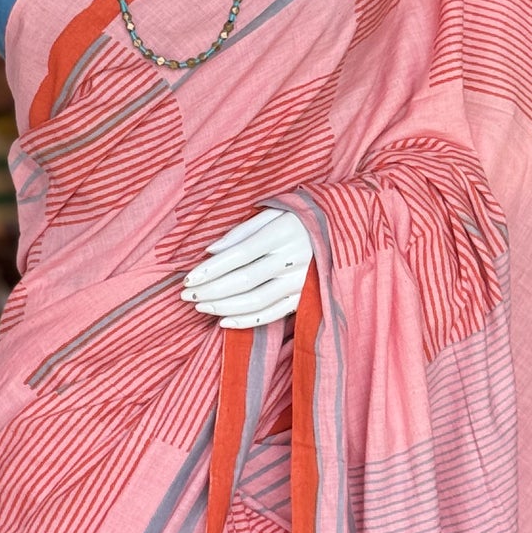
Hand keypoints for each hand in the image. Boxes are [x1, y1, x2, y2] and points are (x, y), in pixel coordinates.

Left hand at [181, 207, 312, 328]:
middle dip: (211, 289)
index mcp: (283, 232)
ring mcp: (301, 282)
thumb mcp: (275, 211)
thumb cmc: (301, 219)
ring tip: (200, 306)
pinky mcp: (305, 299)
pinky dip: (246, 321)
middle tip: (186, 295)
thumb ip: (242, 230)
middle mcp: (294, 258)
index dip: (212, 268)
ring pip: (256, 300)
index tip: (188, 278)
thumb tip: (210, 250)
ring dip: (224, 306)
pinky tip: (224, 321)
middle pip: (244, 279)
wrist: (345, 233)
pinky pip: (272, 314)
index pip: (240, 253)